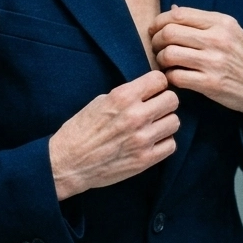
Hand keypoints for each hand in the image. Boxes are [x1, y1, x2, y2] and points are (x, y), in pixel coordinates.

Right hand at [48, 70, 178, 200]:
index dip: (157, 84)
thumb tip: (148, 91)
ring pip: (175, 122)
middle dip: (164, 102)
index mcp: (123, 97)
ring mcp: (142, 139)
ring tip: (152, 127)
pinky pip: (171, 145)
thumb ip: (126, 95)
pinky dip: (163, 143)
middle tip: (155, 109)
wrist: (68, 163)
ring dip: (165, 123)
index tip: (153, 91)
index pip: (159, 80)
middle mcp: (136, 116)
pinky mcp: (144, 160)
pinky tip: (152, 142)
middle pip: (173, 100)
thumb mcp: (100, 101)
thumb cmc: (80, 130)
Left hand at [149, 5, 242, 138]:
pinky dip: (170, 77)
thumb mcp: (231, 32)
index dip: (159, 22)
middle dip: (156, 41)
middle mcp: (217, 39)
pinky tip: (176, 77)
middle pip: (169, 33)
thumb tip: (172, 9)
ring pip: (169, 54)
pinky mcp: (211, 84)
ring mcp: (214, 62)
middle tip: (157, 48)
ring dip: (162, 60)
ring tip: (167, 64)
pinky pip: (176, 77)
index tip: (155, 30)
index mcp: (221, 22)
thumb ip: (202, 21)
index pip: (178, 14)